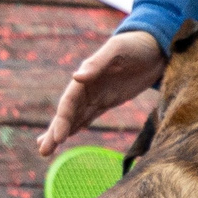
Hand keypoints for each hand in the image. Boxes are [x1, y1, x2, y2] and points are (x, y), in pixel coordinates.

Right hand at [37, 31, 165, 156]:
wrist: (155, 47)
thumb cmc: (135, 46)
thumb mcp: (117, 50)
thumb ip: (97, 63)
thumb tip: (76, 77)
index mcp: (86, 75)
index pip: (69, 102)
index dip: (62, 120)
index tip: (58, 138)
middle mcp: (87, 87)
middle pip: (67, 113)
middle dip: (55, 132)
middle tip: (43, 152)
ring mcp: (96, 95)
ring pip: (74, 118)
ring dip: (60, 133)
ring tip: (44, 150)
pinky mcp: (108, 100)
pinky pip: (88, 117)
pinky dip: (76, 127)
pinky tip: (65, 137)